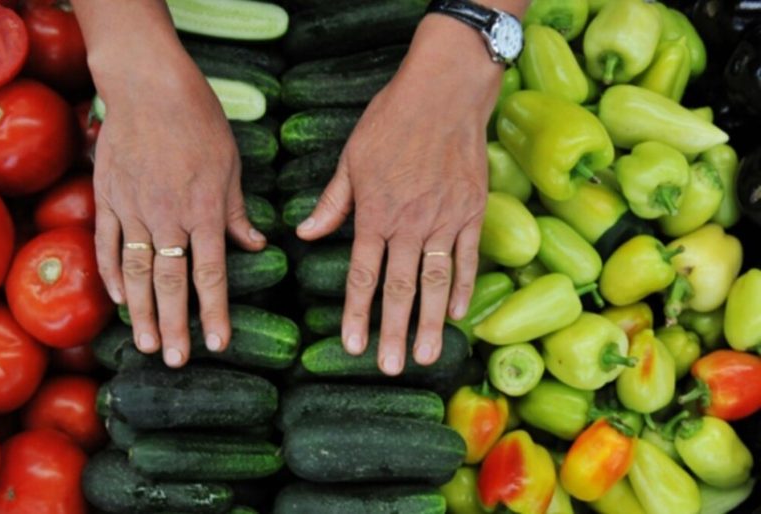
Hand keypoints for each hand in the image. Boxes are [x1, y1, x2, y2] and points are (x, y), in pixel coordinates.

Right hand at [90, 37, 264, 366]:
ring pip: (137, 272)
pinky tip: (118, 299)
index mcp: (204, 212)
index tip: (219, 344)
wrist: (149, 85)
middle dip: (175, 326)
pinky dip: (112, 274)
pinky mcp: (108, 198)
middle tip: (176, 360)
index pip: (212, 274)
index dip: (215, 313)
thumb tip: (257, 245)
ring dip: (141, 312)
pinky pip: (108, 245)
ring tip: (144, 345)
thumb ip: (237, 213)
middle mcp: (168, 218)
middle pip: (171, 283)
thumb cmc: (199, 121)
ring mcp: (134, 210)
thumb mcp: (230, 167)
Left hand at [297, 17, 502, 374]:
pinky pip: (467, 257)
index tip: (352, 346)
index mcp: (374, 213)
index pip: (362, 275)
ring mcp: (444, 220)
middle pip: (401, 289)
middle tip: (393, 367)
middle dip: (395, 332)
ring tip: (429, 356)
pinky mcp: (471, 211)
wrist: (444, 91)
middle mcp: (409, 224)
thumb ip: (332, 202)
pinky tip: (460, 313)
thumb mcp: (351, 158)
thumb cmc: (392, 120)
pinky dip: (464, 286)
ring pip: (436, 281)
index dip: (356, 314)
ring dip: (432, 322)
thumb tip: (305, 234)